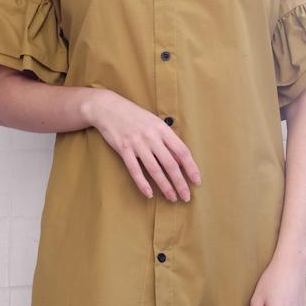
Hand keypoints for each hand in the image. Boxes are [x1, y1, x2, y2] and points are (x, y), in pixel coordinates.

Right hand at [84, 88, 200, 200]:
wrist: (109, 108)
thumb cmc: (135, 116)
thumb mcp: (155, 124)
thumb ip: (167, 142)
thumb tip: (179, 161)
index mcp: (162, 129)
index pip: (182, 151)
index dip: (191, 167)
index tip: (196, 181)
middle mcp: (151, 137)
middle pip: (170, 164)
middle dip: (180, 183)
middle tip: (186, 197)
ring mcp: (137, 143)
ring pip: (154, 170)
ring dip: (165, 186)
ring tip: (172, 197)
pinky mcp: (123, 149)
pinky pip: (135, 170)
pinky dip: (142, 183)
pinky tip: (149, 194)